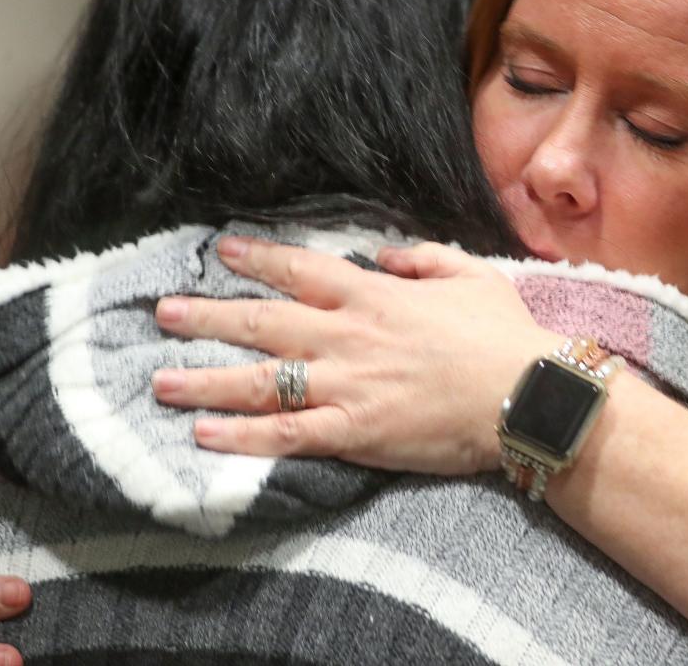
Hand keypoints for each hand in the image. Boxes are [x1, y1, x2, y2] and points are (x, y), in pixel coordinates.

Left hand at [152, 237, 562, 473]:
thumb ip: (425, 257)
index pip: (302, 269)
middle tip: (163, 313)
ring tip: (161, 382)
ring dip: (206, 380)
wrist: (526, 394)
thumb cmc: (505, 334)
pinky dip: (244, 436)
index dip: (258, 259)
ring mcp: (346, 384)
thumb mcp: (472, 275)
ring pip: (262, 380)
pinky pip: (288, 434)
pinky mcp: (355, 432)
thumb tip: (388, 253)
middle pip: (264, 323)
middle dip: (208, 317)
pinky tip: (205, 436)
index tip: (223, 252)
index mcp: (375, 295)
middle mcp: (348, 336)